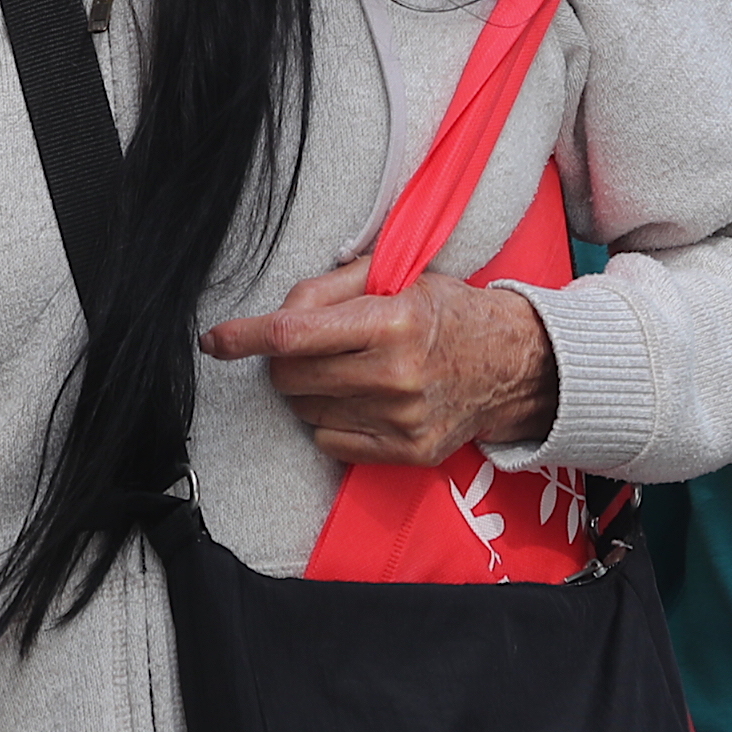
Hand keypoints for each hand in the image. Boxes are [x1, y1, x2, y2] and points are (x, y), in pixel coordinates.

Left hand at [200, 256, 560, 463]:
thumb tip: (274, 315)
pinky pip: (330, 440)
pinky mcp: (407, 452)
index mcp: (395, 320)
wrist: (517, 366)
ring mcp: (403, 419)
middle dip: (284, 360)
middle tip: (311, 346)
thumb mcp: (401, 279)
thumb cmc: (450, 314)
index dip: (246, 336)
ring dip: (308, 389)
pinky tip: (359, 399)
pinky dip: (330, 418)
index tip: (215, 339)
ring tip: (345, 370)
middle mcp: (397, 374)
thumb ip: (333, 288)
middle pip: (291, 376)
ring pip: (306, 410)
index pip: (296, 333)